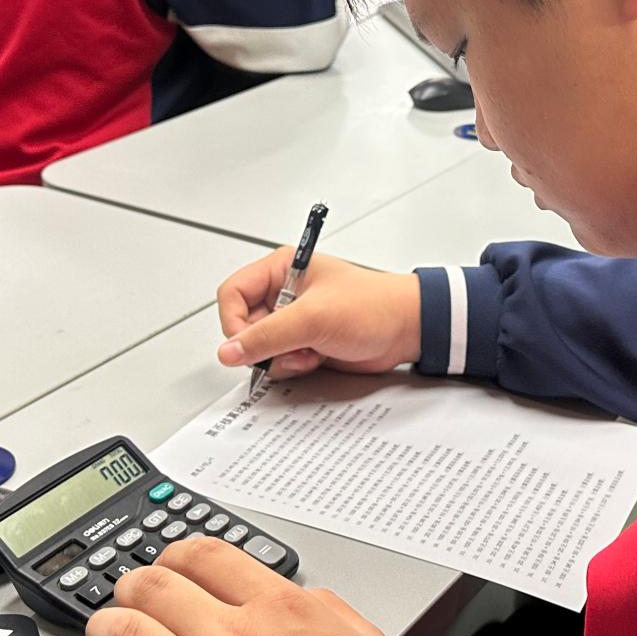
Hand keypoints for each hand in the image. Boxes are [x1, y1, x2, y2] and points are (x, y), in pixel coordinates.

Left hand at [75, 538, 429, 635]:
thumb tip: (298, 599)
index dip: (176, 553)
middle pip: (156, 587)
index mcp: (277, 610)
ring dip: (104, 628)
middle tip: (129, 594)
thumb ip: (324, 608)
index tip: (170, 564)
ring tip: (101, 631)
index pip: (205, 556)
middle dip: (132, 584)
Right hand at [215, 251, 419, 379]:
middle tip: (287, 348)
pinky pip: (279, 360)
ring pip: (259, 347)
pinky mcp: (303, 342)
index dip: (233, 322)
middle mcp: (283, 292)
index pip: (232, 294)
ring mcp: (293, 320)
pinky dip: (293, 365)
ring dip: (281, 358)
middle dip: (264, 345)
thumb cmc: (374, 307)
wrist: (407, 330)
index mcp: (281, 269)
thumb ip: (267, 335)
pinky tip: (315, 358)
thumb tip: (229, 351)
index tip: (245, 344)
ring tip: (308, 351)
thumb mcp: (314, 317)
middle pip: (243, 325)